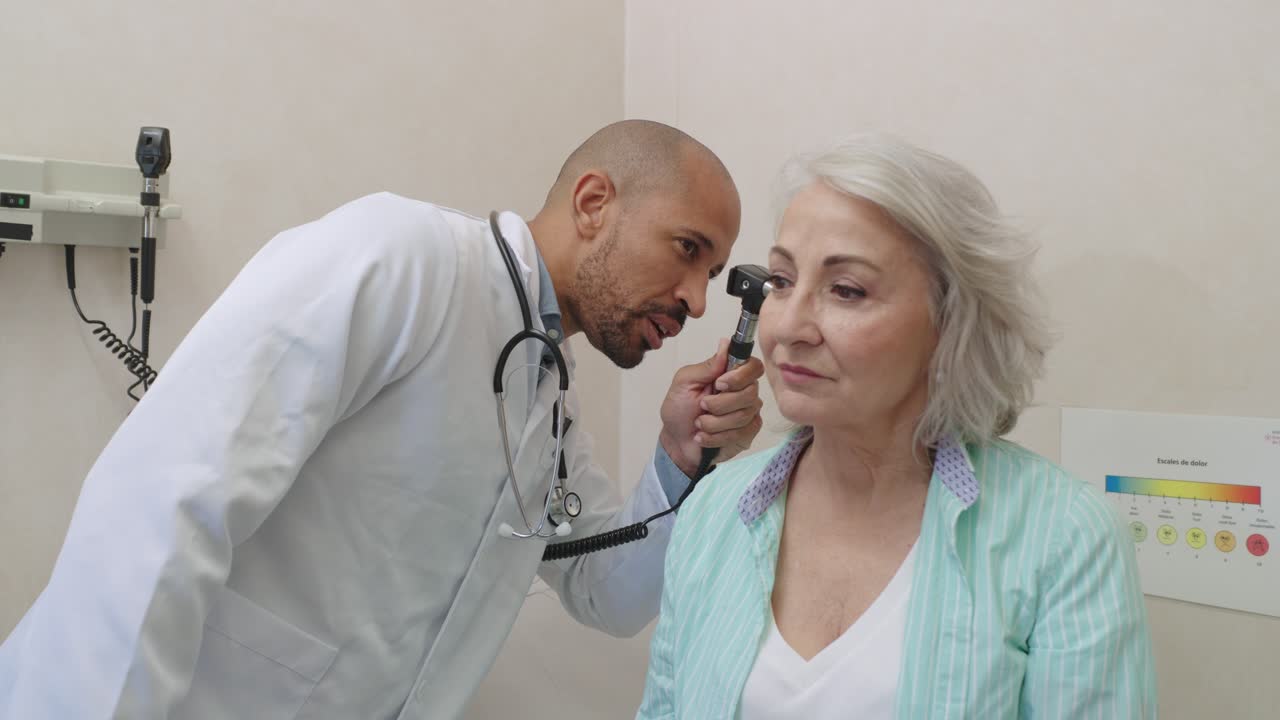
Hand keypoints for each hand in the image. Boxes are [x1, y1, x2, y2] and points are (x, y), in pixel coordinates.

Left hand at [658, 338, 764, 476]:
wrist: (676, 441)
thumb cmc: (679, 409)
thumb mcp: (685, 382)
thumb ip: (707, 366)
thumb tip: (725, 343)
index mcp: (730, 374)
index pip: (753, 366)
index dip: (740, 376)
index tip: (719, 383)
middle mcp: (743, 391)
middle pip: (750, 393)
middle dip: (720, 403)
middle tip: (702, 406)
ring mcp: (748, 413)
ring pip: (743, 415)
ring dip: (714, 422)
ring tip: (699, 423)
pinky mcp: (747, 433)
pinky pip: (741, 433)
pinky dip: (717, 436)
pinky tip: (704, 436)